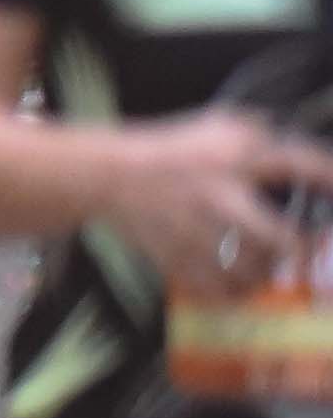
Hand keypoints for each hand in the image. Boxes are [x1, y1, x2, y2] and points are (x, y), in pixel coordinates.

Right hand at [108, 112, 332, 292]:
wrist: (107, 175)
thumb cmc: (168, 149)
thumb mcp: (216, 124)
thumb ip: (258, 133)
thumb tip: (298, 150)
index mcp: (234, 157)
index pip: (298, 164)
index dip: (329, 177)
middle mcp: (223, 197)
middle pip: (283, 239)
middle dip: (300, 250)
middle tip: (305, 251)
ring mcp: (200, 234)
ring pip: (253, 270)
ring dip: (267, 272)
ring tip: (269, 267)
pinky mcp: (177, 258)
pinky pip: (217, 290)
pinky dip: (233, 293)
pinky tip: (238, 285)